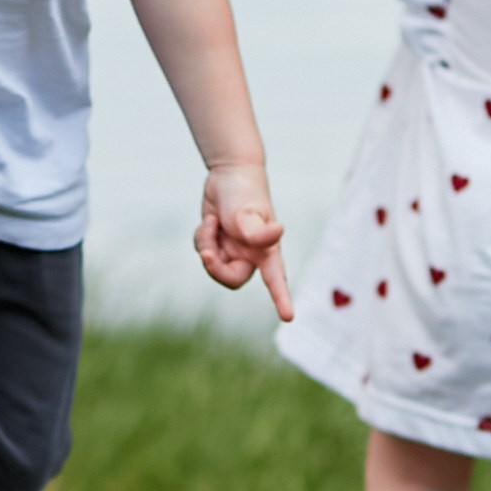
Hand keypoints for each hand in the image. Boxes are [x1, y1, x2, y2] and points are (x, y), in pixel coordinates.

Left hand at [196, 160, 292, 321]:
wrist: (229, 173)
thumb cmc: (245, 192)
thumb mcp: (247, 211)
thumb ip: (256, 229)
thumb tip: (278, 233)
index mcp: (266, 250)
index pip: (276, 279)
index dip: (282, 299)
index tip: (289, 317)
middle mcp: (251, 254)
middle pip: (232, 279)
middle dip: (216, 268)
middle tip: (206, 253)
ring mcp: (233, 250)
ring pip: (214, 264)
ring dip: (206, 244)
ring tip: (210, 222)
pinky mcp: (218, 243)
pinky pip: (203, 251)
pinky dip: (201, 236)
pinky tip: (209, 221)